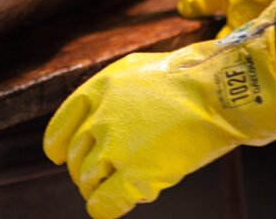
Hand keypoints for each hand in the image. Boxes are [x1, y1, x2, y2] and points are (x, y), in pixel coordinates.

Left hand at [43, 1, 275, 218]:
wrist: (216, 92)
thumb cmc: (184, 78)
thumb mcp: (132, 71)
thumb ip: (110, 93)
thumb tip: (101, 112)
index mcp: (95, 93)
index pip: (59, 129)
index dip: (58, 148)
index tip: (60, 156)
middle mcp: (99, 121)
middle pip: (75, 159)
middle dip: (82, 172)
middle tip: (95, 178)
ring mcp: (116, 149)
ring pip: (88, 181)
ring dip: (94, 190)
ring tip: (104, 193)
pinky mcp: (138, 175)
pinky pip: (106, 202)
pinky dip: (103, 209)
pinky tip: (106, 210)